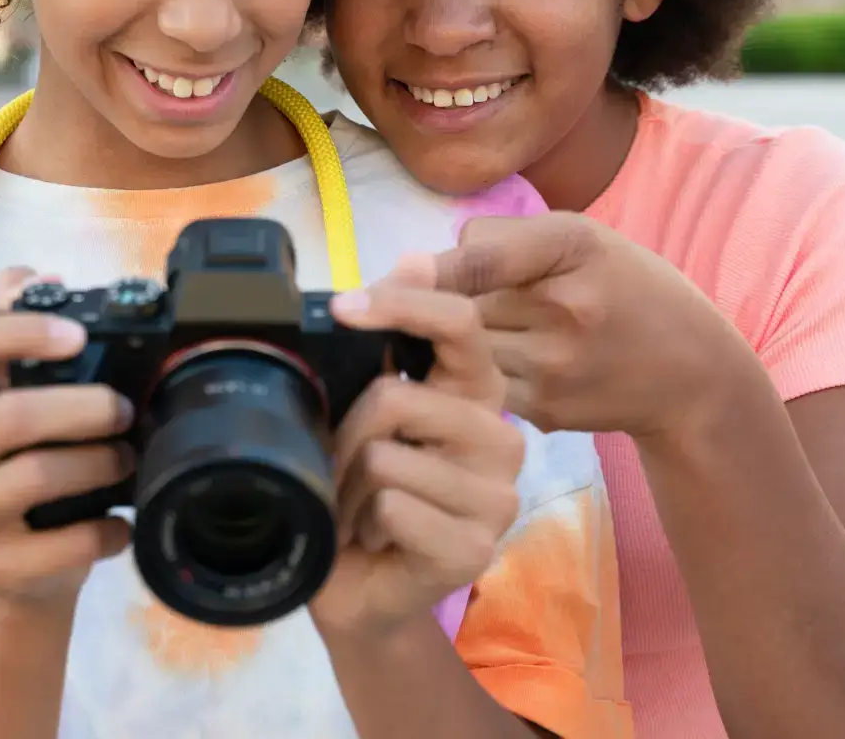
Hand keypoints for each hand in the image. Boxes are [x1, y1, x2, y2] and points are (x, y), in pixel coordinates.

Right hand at [0, 267, 134, 607]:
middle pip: (10, 417)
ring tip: (126, 458)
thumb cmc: (11, 459)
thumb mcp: (4, 393)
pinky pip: (60, 544)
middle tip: (124, 409)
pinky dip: (103, 528)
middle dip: (84, 407)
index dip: (16, 331)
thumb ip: (14, 328)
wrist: (7, 567)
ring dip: (99, 463)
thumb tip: (43, 278)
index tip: (77, 336)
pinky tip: (119, 520)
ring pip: (37, 477)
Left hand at [309, 255, 523, 639]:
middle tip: (342, 466)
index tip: (342, 309)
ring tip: (360, 508)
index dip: (402, 305)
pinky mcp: (474, 549)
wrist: (357, 588)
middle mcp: (501, 438)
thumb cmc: (359, 491)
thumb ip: (391, 340)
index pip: (462, 325)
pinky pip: (392, 507)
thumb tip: (416, 256)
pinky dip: (361, 524)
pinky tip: (376, 540)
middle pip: (398, 397)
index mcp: (476, 393)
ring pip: (385, 456)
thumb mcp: (367, 408)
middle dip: (344, 433)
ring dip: (348, 486)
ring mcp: (496, 498)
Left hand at [435, 213, 764, 442]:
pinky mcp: (547, 410)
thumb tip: (413, 266)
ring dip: (448, 346)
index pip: (477, 259)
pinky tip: (498, 367)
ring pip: (462, 351)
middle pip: (459, 305)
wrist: (692, 373)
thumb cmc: (625, 289)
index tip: (355, 299)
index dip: (420, 277)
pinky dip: (471, 378)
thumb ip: (501, 240)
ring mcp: (557, 365)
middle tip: (440, 307)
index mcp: (575, 244)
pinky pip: (479, 387)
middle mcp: (567, 305)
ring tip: (477, 336)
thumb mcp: (583, 240)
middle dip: (438, 306)